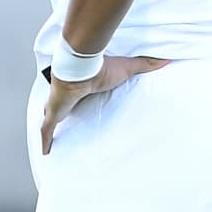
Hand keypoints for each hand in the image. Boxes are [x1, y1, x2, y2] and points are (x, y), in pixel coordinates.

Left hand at [39, 55, 164, 153]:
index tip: (80, 103)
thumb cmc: (102, 68)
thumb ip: (146, 65)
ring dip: (50, 126)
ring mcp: (58, 106)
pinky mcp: (53, 115)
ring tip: (51, 138)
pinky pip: (46, 130)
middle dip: (60, 112)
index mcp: (83, 86)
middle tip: (65, 120)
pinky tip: (45, 152)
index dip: (77, 99)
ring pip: (51, 118)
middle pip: (62, 106)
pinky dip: (45, 141)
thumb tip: (166, 60)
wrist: (80, 68)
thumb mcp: (128, 68)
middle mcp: (68, 96)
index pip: (78, 94)